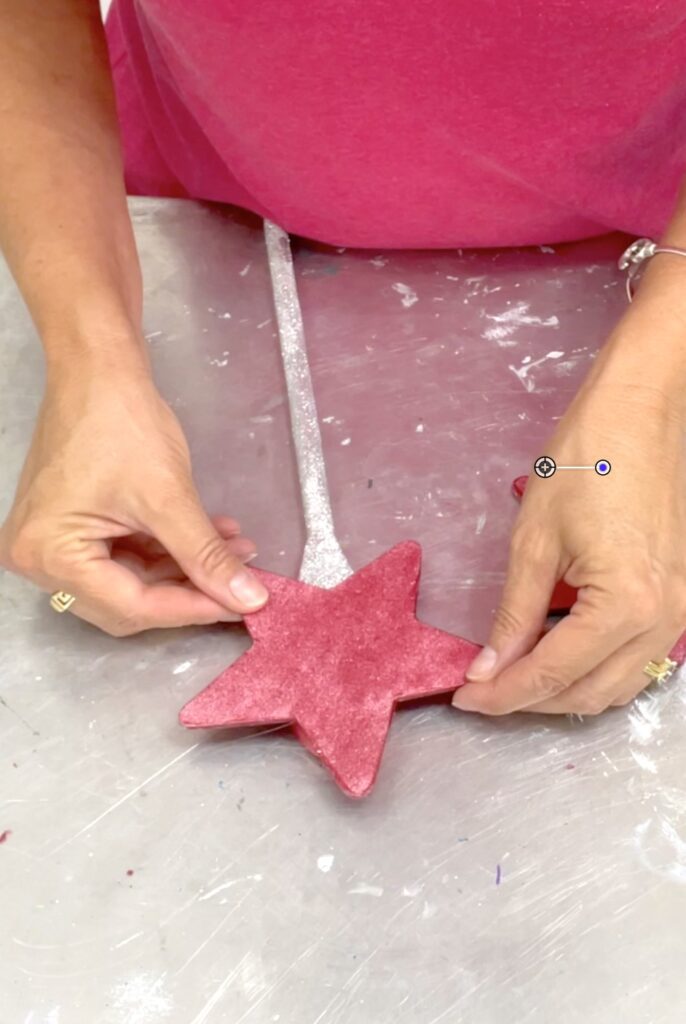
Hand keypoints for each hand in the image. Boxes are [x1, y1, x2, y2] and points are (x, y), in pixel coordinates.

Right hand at [0, 361, 267, 634]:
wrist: (99, 368)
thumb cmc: (121, 422)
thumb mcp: (169, 497)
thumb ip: (207, 556)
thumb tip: (249, 599)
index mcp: (49, 554)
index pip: (132, 606)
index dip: (193, 608)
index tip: (242, 606)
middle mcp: (38, 559)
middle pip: (128, 603)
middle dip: (189, 591)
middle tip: (240, 584)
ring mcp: (51, 544)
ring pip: (131, 582)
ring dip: (185, 568)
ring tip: (234, 552)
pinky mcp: (70, 527)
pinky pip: (124, 556)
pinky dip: (167, 550)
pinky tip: (211, 538)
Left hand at [453, 305, 685, 714]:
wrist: (642, 411)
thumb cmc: (588, 460)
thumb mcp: (535, 541)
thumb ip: (514, 613)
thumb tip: (490, 665)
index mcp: (626, 605)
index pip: (552, 674)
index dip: (502, 693)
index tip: (464, 698)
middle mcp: (663, 620)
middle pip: (587, 692)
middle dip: (529, 700)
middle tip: (482, 689)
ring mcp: (680, 612)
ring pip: (617, 686)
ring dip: (564, 692)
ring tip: (514, 675)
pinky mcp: (681, 598)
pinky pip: (638, 659)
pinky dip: (596, 669)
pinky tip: (560, 653)